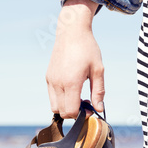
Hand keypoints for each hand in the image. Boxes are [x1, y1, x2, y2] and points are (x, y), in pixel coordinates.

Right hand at [46, 0, 104, 117]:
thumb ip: (98, 91)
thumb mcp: (98, 70)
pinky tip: (71, 88)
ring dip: (65, 106)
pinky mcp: (48, 78)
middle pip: (61, 112)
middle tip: (85, 102)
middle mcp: (57, 84)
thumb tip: (99, 109)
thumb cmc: (87, 49)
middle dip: (73, 112)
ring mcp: (51, 81)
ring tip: (77, 96)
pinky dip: (61, 99)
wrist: (71, 32)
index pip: (70, 111)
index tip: (90, 108)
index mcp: (71, 82)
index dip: (81, 115)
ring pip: (54, 106)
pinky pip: (52, 96)